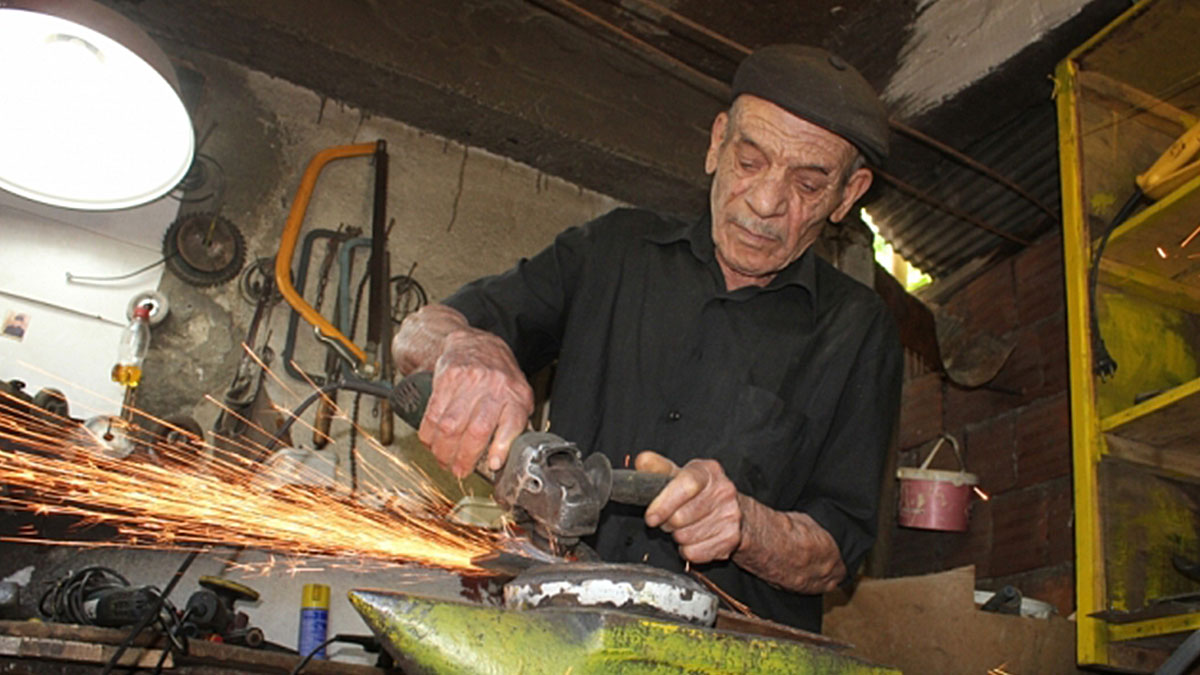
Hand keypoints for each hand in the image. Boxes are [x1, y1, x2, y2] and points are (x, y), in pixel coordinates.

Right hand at [420, 329, 532, 477]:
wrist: (476, 344)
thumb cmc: (499, 377)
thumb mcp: (518, 397)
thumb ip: (516, 426)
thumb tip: (503, 460)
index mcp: (515, 395)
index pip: (512, 422)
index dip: (502, 446)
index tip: (494, 464)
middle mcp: (494, 387)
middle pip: (477, 430)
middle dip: (464, 457)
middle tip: (459, 471)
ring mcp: (469, 382)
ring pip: (451, 425)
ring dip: (443, 450)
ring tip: (443, 460)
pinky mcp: (447, 379)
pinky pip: (433, 413)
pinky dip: (429, 434)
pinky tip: (431, 442)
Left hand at [638, 451, 742, 562]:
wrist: (738, 513)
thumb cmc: (701, 493)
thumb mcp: (681, 475)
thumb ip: (659, 468)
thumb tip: (642, 461)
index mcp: (708, 471)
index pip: (686, 485)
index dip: (664, 503)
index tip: (650, 517)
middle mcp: (723, 491)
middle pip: (680, 517)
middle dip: (667, 522)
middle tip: (669, 519)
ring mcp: (730, 516)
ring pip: (685, 537)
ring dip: (677, 536)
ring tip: (684, 527)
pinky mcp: (731, 539)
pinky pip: (694, 553)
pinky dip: (688, 550)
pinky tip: (695, 539)